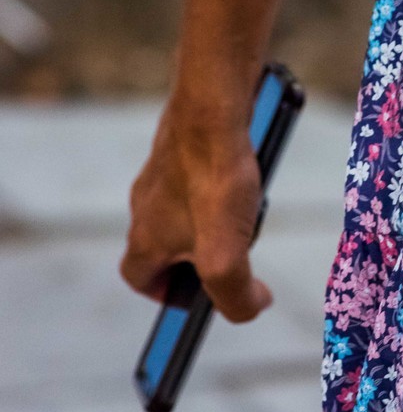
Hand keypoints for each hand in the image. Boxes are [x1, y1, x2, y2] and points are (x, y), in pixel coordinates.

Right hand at [121, 94, 272, 323]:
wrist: (213, 106)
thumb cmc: (214, 178)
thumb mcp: (226, 256)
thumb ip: (235, 296)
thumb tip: (253, 304)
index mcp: (145, 239)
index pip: (140, 280)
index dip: (167, 293)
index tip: (197, 296)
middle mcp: (145, 204)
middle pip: (167, 243)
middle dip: (199, 253)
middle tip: (232, 250)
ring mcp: (162, 170)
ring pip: (187, 205)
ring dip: (214, 216)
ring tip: (247, 211)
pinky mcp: (183, 143)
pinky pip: (201, 172)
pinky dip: (222, 182)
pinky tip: (249, 176)